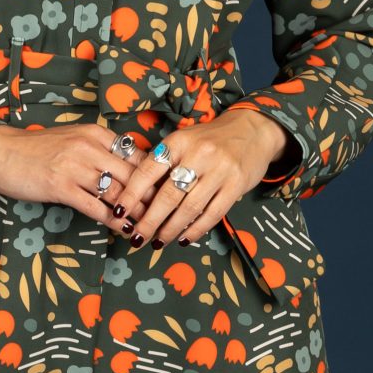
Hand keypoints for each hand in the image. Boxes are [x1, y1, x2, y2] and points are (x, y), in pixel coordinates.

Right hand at [0, 118, 162, 229]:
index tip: (170, 197)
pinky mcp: (61, 185)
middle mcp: (90, 147)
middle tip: (167, 219)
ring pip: (118, 193)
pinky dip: (114, 221)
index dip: (157, 179)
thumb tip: (130, 172)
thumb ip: (101, 153)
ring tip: (150, 230)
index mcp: (97, 134)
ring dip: (137, 215)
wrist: (0, 152)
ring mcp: (75, 166)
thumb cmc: (37, 151)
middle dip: (153, 200)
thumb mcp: (74, 141)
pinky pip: (96, 207)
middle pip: (134, 176)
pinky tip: (124, 232)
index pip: (138, 157)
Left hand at [122, 106, 293, 250]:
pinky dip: (196, 230)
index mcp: (178, 142)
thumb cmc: (210, 139)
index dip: (131, 194)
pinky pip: (212, 214)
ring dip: (171, 229)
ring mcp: (219, 171)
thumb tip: (137, 196)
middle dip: (149, 221)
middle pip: (167, 195)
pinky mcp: (236, 185)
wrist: (253, 130)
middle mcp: (198, 155)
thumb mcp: (184, 141)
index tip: (119, 213)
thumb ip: (164, 164)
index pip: (148, 171)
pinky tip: (185, 238)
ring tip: (158, 241)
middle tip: (137, 238)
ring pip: (189, 208)